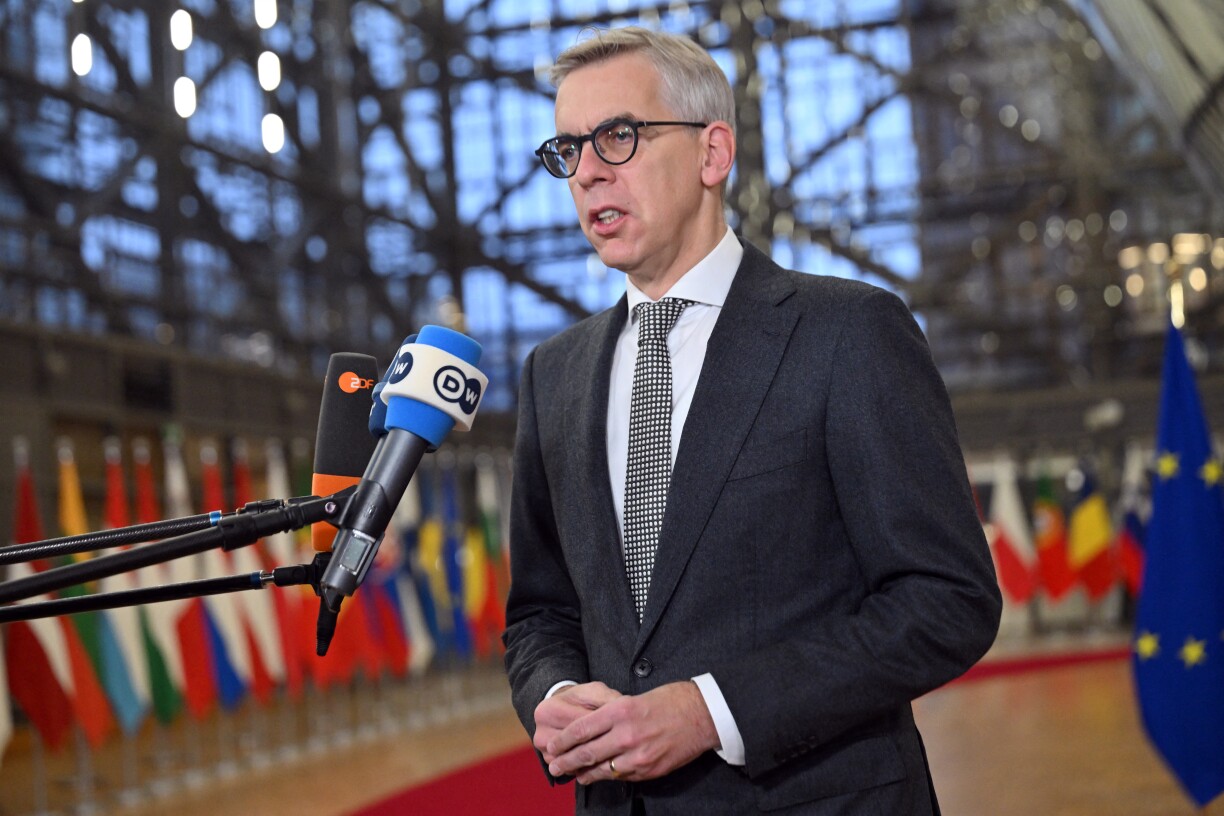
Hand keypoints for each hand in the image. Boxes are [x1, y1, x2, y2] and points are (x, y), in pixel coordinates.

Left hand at [544, 681, 719, 783]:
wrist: (703, 715)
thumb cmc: (670, 701)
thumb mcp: (634, 699)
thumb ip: (611, 714)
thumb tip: (588, 728)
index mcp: (620, 711)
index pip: (581, 729)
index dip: (563, 741)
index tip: (552, 746)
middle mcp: (626, 734)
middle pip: (586, 752)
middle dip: (566, 762)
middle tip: (553, 767)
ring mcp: (638, 755)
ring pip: (602, 769)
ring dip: (583, 773)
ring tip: (572, 775)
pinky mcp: (649, 769)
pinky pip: (620, 776)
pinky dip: (606, 777)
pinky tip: (597, 777)